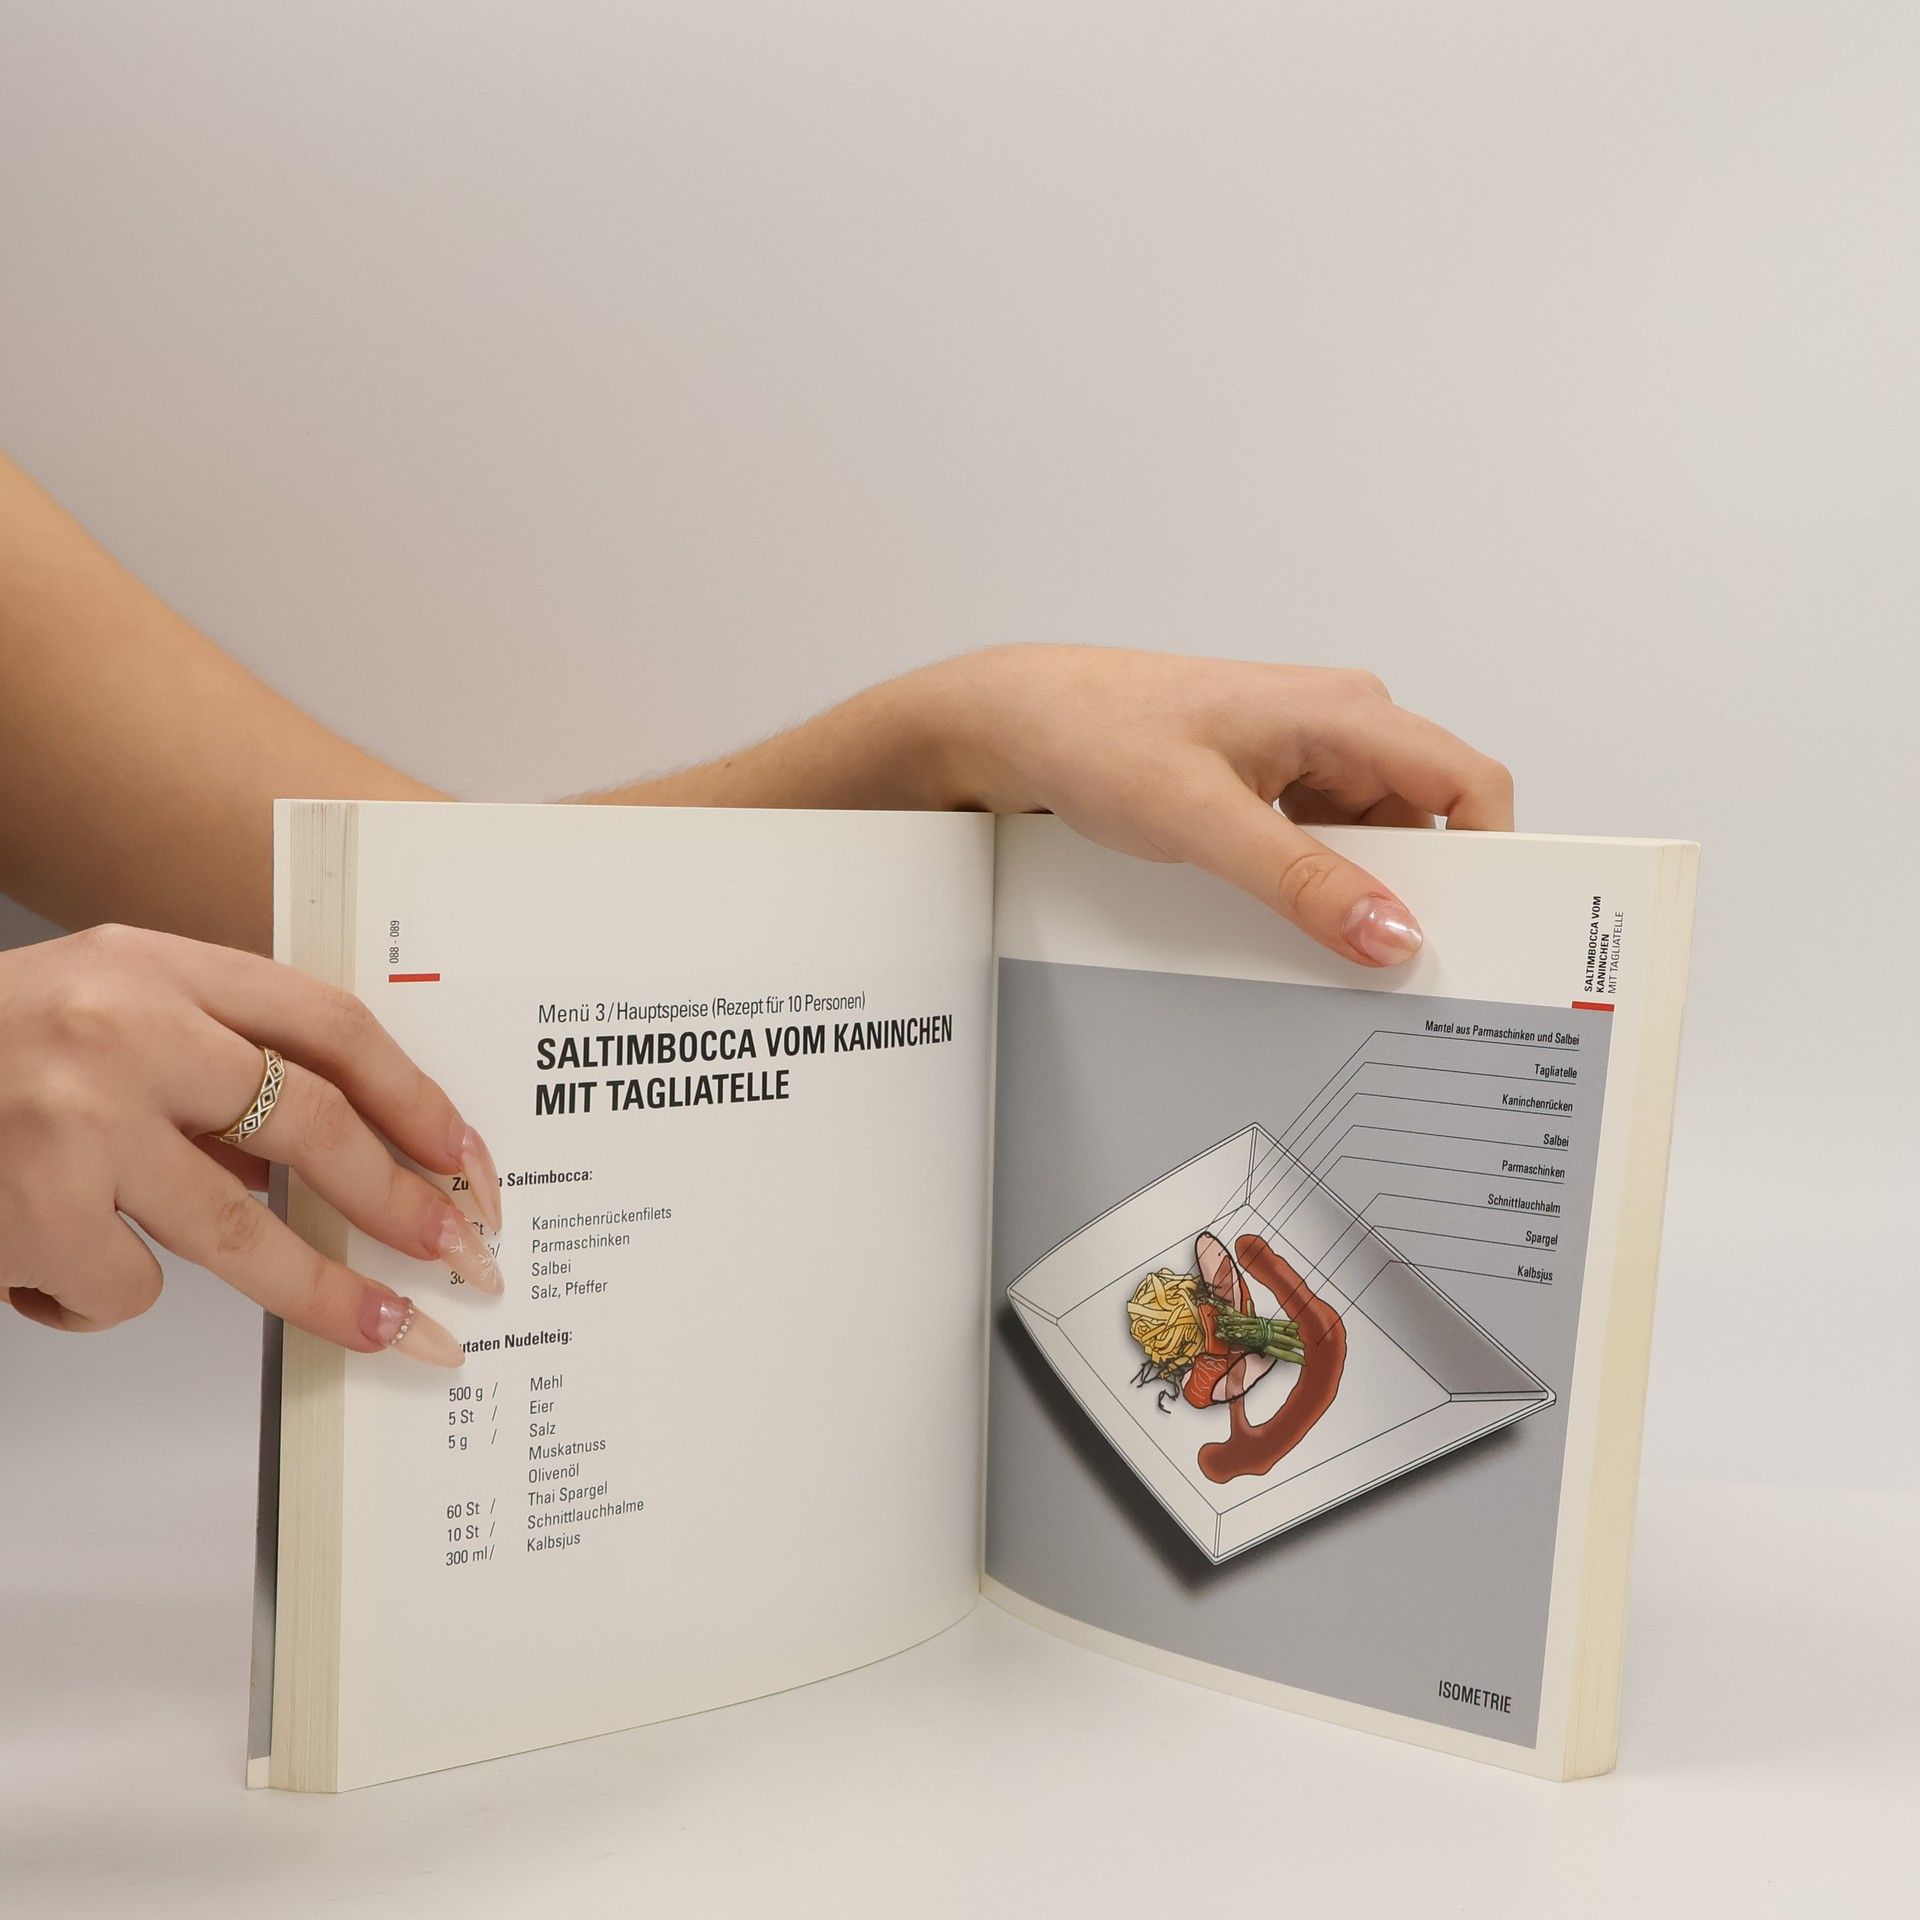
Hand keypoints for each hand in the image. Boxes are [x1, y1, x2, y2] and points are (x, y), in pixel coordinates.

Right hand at [0, 925, 503, 1358]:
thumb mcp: (94, 1015)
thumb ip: (203, 1062)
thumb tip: (324, 1166)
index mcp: (149, 963)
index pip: (326, 1022)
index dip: (414, 1095)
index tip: (467, 1157)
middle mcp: (118, 1027)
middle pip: (308, 1121)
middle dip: (399, 1200)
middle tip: (460, 1254)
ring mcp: (71, 1121)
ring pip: (240, 1228)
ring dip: (322, 1292)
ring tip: (381, 1329)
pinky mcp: (31, 1211)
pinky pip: (126, 1287)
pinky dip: (106, 1294)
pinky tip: (53, 1263)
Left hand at [922, 646, 1514, 963]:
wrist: (1022, 720)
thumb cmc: (1098, 733)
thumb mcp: (1202, 821)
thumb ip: (1300, 881)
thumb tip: (1389, 930)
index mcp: (1344, 711)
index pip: (1468, 783)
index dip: (1493, 857)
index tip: (1485, 929)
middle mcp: (1340, 725)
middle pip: (1427, 820)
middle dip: (1419, 888)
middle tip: (1395, 961)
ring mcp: (1307, 754)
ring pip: (1375, 839)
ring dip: (1359, 891)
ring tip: (1323, 940)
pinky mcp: (1273, 783)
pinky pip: (1326, 842)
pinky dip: (1318, 883)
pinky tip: (1286, 913)